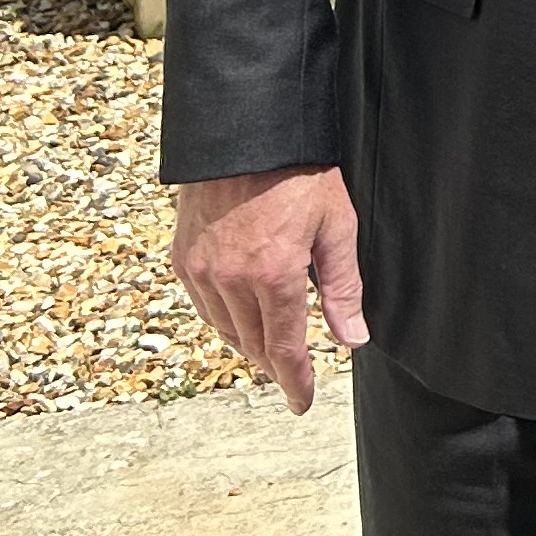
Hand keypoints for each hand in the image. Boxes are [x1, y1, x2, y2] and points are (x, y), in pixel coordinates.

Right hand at [172, 166, 366, 411]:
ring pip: (225, 331)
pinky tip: (239, 317)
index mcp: (275, 275)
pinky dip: (222, 320)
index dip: (295, 383)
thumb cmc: (300, 172)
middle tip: (292, 376)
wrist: (246, 132)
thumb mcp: (336, 226)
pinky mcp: (184, 258)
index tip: (301, 403)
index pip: (285, 350)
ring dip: (249, 345)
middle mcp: (232, 280)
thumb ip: (343, 288)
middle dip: (275, 366)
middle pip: (254, 346)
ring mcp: (203, 270)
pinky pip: (203, 307)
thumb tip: (352, 340)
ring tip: (269, 349)